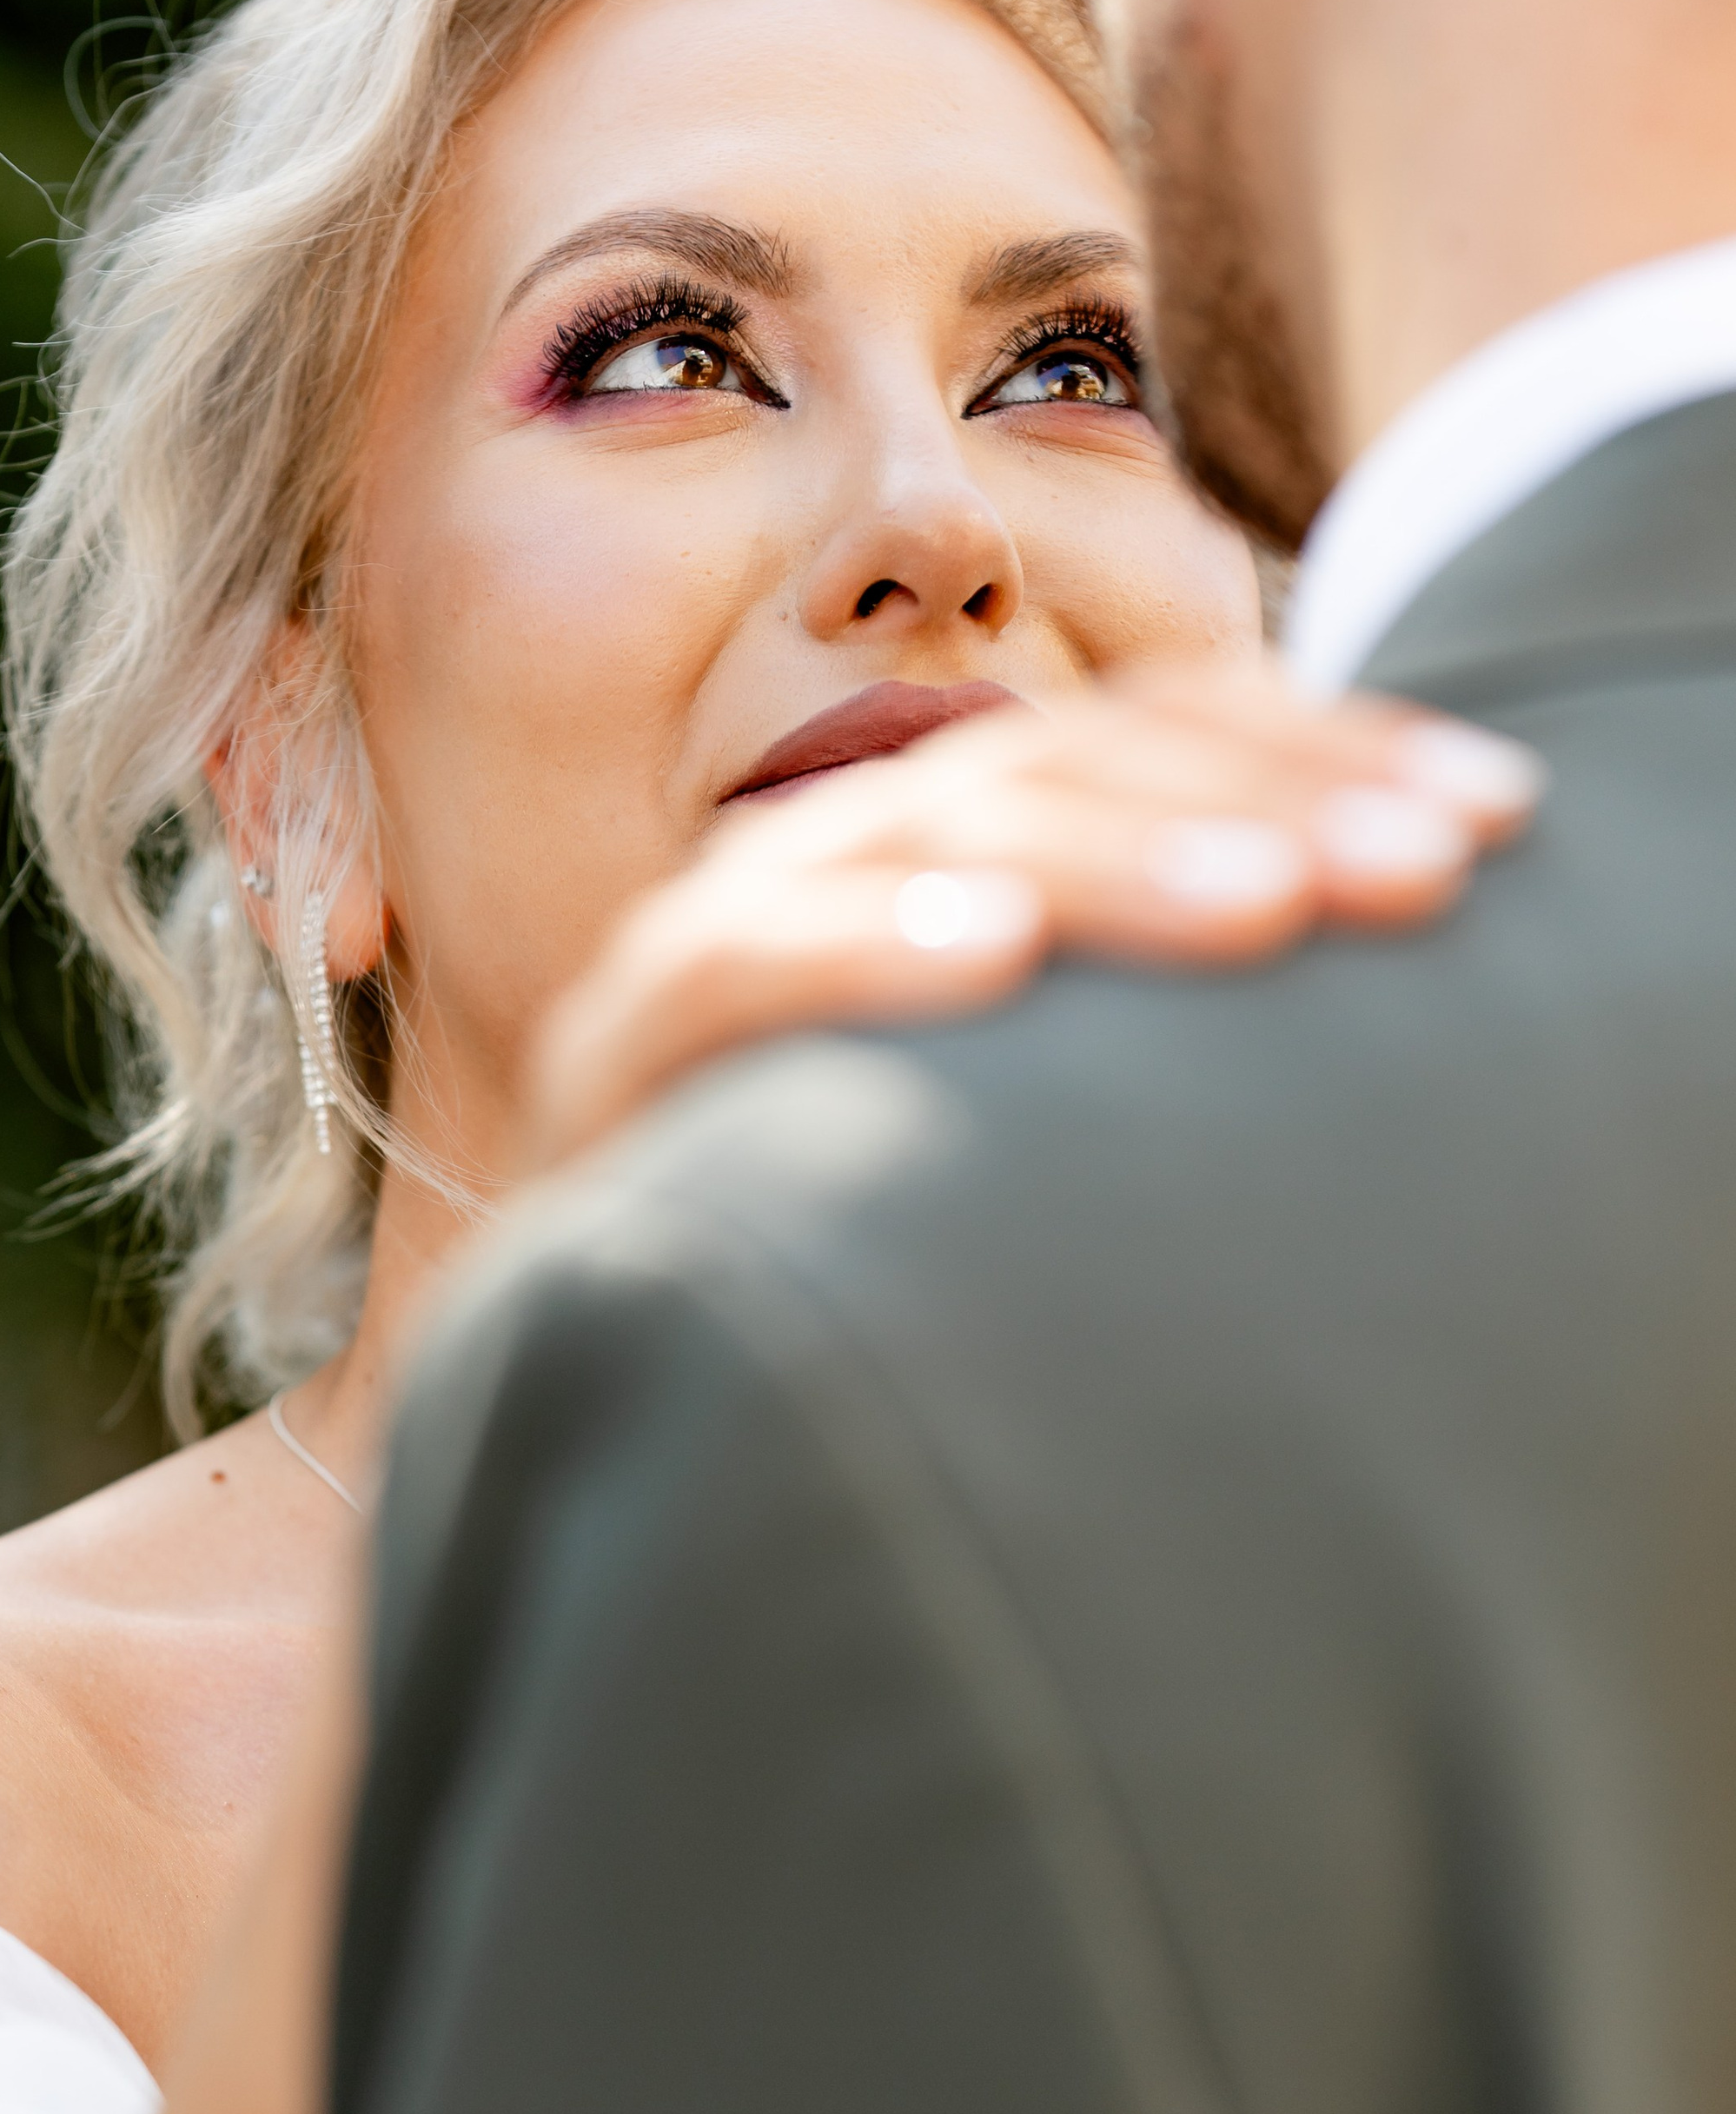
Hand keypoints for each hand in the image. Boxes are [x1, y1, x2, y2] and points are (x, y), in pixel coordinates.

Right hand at [524, 662, 1541, 1169]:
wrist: (645, 1376)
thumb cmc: (890, 1254)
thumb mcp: (1066, 1114)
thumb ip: (1172, 1021)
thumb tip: (1409, 944)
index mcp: (953, 850)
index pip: (1148, 737)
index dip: (1326, 746)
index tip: (1500, 812)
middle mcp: (836, 864)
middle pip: (1052, 767)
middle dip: (1253, 799)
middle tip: (1428, 866)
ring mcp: (717, 944)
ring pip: (917, 833)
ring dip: (1101, 858)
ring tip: (1266, 901)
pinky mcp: (612, 1053)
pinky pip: (733, 969)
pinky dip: (861, 946)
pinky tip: (994, 958)